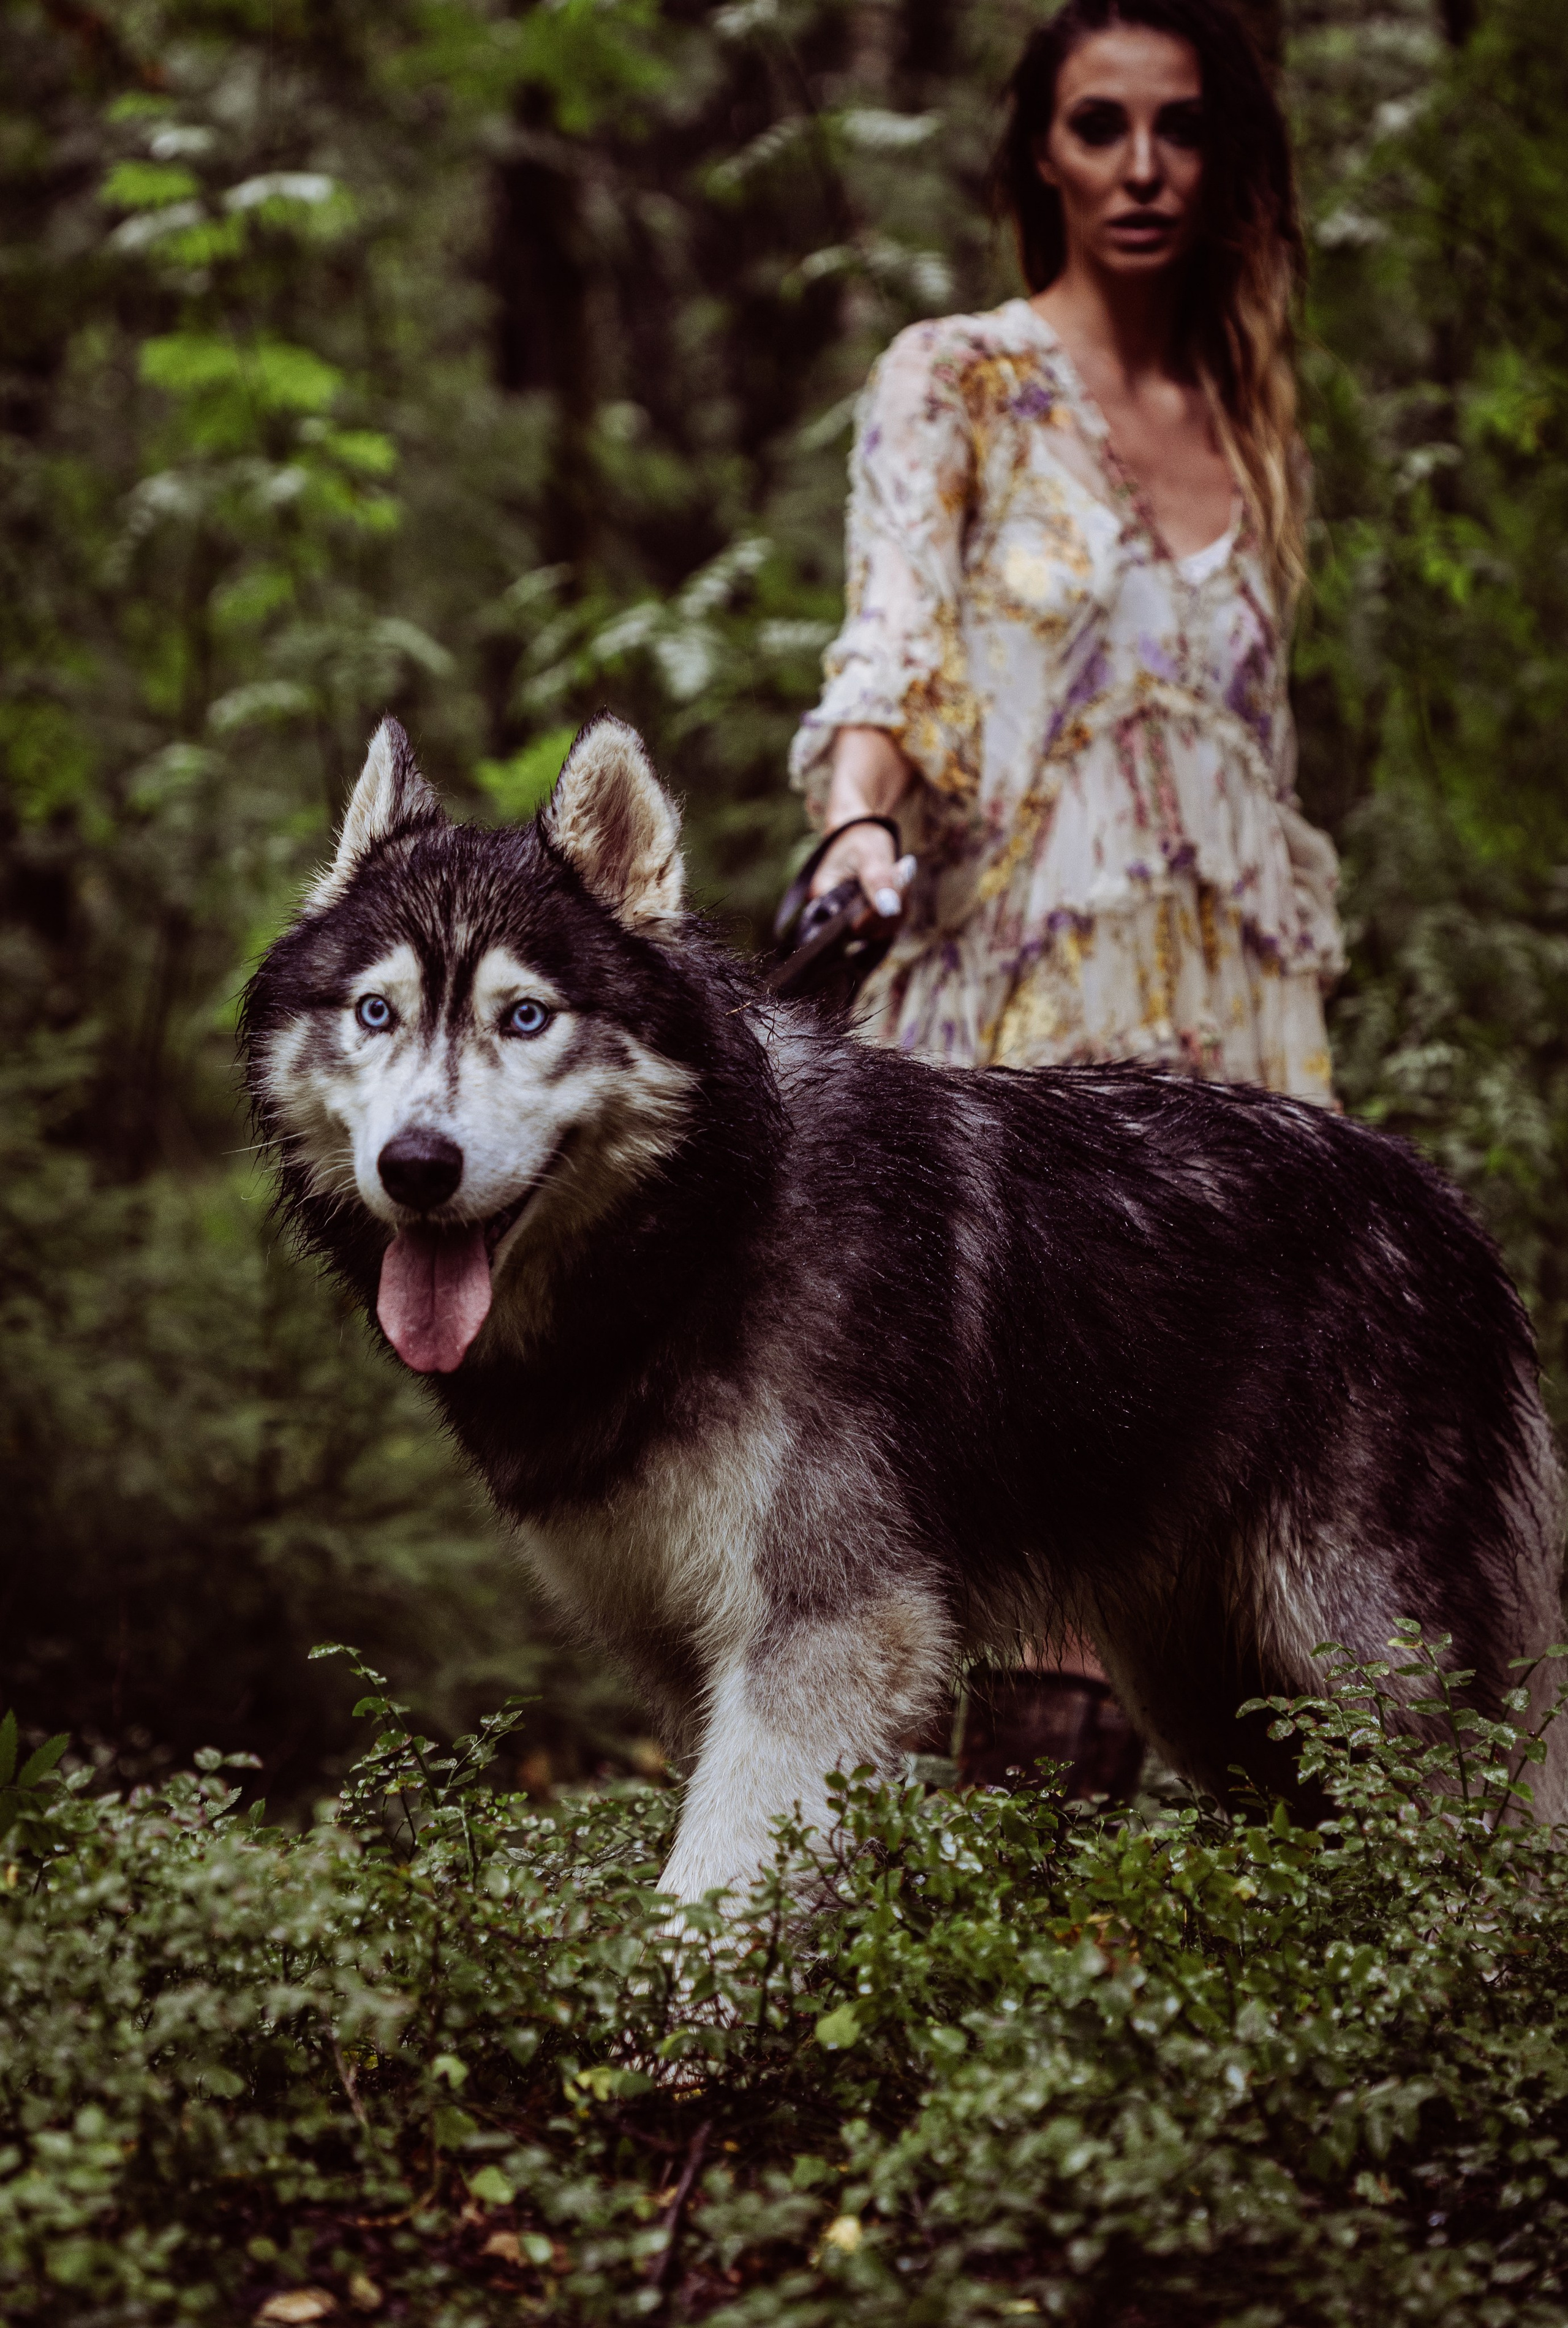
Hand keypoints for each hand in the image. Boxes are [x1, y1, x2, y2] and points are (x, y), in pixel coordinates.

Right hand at [812, 727, 914, 920]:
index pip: (851, 925)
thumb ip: (878, 882)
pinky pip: (886, 922)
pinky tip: (899, 881)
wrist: (861, 824)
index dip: (876, 913)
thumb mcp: (871, 852)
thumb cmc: (860, 832)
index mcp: (821, 897)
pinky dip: (899, 905)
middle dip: (892, 904)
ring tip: (900, 871)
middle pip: (868, 930)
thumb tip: (889, 910)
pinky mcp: (861, 914)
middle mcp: (829, 912)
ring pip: (881, 928)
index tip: (893, 884)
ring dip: (899, 904)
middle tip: (901, 870)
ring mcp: (846, 915)